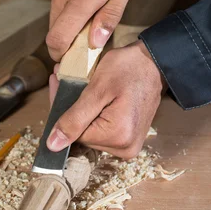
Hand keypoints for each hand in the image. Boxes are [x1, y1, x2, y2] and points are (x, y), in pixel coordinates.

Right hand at [37, 0, 142, 60]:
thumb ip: (111, 14)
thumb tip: (95, 43)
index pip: (57, 40)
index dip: (61, 54)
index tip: (71, 57)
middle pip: (55, 30)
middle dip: (68, 36)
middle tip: (86, 31)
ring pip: (54, 13)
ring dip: (67, 16)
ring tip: (87, 1)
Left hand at [46, 41, 165, 158]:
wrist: (157, 61)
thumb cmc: (130, 68)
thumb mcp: (98, 90)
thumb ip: (74, 118)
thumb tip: (53, 146)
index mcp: (117, 137)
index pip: (73, 134)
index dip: (62, 110)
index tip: (56, 83)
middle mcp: (125, 149)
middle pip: (82, 135)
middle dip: (71, 109)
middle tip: (63, 80)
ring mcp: (128, 146)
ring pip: (89, 133)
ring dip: (80, 111)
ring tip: (77, 84)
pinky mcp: (129, 140)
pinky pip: (101, 131)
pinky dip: (93, 114)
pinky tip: (90, 96)